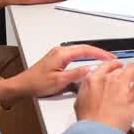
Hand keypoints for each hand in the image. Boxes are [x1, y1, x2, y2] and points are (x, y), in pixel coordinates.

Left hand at [1, 45, 115, 102]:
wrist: (23, 86)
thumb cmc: (37, 83)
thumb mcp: (59, 81)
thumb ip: (76, 74)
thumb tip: (90, 69)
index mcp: (62, 54)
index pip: (86, 50)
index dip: (100, 53)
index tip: (110, 57)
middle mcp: (60, 51)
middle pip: (84, 48)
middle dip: (98, 53)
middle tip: (111, 59)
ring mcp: (58, 54)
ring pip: (79, 51)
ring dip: (92, 55)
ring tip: (103, 61)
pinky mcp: (57, 59)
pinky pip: (74, 55)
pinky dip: (84, 58)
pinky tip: (88, 64)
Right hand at [75, 60, 133, 131]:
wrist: (98, 131)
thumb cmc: (89, 121)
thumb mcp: (80, 101)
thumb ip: (86, 87)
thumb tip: (89, 82)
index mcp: (94, 78)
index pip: (106, 65)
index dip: (112, 66)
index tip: (116, 67)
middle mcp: (108, 78)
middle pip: (119, 68)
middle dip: (124, 69)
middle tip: (128, 72)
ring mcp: (122, 84)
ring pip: (131, 70)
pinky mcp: (132, 93)